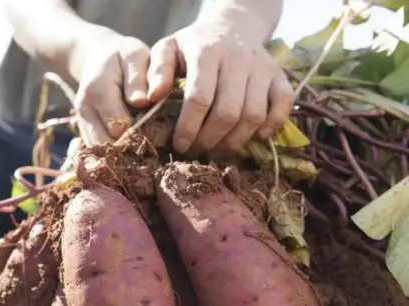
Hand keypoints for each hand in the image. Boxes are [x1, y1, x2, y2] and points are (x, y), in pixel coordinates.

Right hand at [72, 32, 156, 145]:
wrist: (97, 58)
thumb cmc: (123, 56)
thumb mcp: (135, 55)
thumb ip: (138, 78)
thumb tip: (141, 101)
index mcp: (97, 90)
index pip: (119, 125)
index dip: (141, 131)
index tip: (160, 131)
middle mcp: (84, 109)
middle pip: (108, 144)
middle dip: (131, 147)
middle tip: (153, 144)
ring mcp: (81, 122)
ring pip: (101, 152)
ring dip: (122, 154)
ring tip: (142, 148)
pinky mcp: (84, 130)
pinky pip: (98, 151)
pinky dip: (115, 153)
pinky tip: (131, 147)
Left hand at [147, 21, 293, 154]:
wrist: (232, 27)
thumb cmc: (193, 45)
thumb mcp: (167, 50)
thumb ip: (156, 72)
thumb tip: (149, 98)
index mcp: (207, 53)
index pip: (199, 98)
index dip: (188, 128)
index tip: (179, 145)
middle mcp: (239, 59)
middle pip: (228, 112)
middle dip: (209, 140)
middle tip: (196, 151)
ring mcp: (263, 68)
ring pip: (254, 115)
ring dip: (234, 141)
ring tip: (216, 149)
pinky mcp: (279, 76)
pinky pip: (283, 106)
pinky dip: (271, 126)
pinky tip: (253, 137)